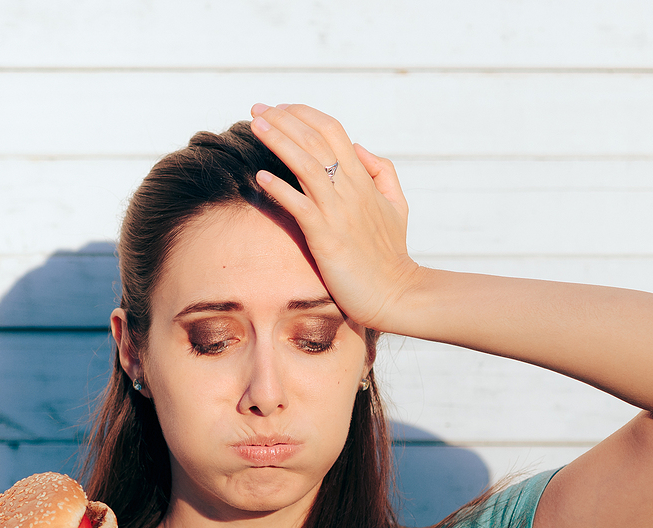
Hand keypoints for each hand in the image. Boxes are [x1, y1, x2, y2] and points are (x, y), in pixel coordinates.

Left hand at [248, 103, 424, 333]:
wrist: (395, 295)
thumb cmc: (391, 254)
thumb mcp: (397, 205)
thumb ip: (382, 172)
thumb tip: (358, 147)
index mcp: (364, 178)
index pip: (332, 130)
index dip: (304, 114)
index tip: (280, 109)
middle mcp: (351, 189)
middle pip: (314, 140)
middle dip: (283, 119)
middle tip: (257, 108)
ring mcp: (338, 212)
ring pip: (305, 165)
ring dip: (278, 141)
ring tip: (255, 125)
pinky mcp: (327, 238)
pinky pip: (299, 206)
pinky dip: (279, 189)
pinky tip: (259, 177)